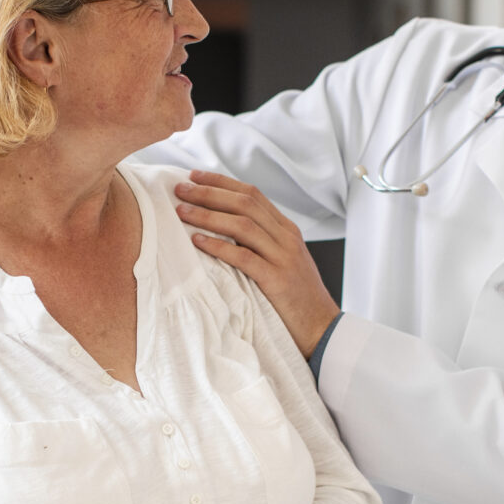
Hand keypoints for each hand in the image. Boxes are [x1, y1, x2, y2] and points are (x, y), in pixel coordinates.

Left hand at [176, 171, 339, 355]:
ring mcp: (283, 257)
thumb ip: (260, 243)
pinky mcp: (277, 280)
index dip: (221, 182)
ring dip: (208, 215)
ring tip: (182, 212)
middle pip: (245, 203)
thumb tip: (222, 229)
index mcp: (286, 229)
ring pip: (242, 225)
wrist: (323, 328)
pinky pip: (243, 257)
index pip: (252, 194)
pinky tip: (198, 242)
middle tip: (179, 189)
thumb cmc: (295, 298)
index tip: (194, 176)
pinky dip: (218, 246)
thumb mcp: (281, 261)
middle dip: (209, 193)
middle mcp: (286, 237)